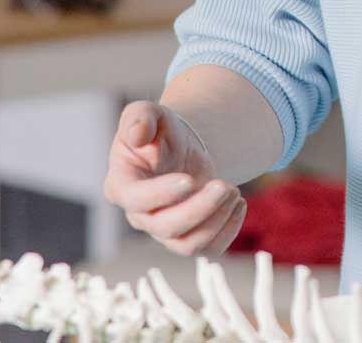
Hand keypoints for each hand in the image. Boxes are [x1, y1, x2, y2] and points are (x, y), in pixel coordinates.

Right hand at [103, 101, 245, 256]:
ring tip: (234, 192)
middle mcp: (139, 214)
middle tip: (225, 185)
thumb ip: (139, 117)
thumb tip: (137, 133)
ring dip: (216, 221)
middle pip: (165, 228)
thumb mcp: (148, 112)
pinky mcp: (188, 236)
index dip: (161, 194)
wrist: (181, 147)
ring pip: (187, 245)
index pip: (135, 200)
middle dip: (200, 208)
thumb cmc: (160, 130)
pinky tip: (239, 204)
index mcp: (122, 184)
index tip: (189, 179)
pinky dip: (228, 231)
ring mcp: (163, 230)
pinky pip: (207, 250)